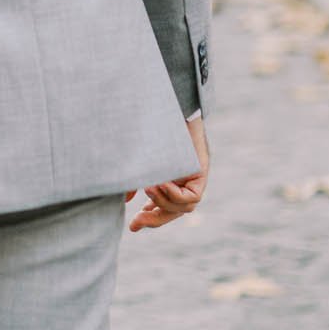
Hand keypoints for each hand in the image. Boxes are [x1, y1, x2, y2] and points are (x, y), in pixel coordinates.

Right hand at [128, 116, 209, 231]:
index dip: (151, 217)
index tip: (133, 224)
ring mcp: (196, 176)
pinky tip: (160, 183)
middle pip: (176, 211)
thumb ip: (137, 179)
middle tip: (135, 222)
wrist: (168, 105)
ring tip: (148, 187)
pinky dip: (174, 195)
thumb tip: (126, 200)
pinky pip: (192, 197)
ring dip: (163, 202)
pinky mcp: (202, 171)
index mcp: (173, 177)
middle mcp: (186, 179)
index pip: (165, 206)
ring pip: (185, 208)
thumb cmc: (151, 128)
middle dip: (156, 218)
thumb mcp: (142, 160)